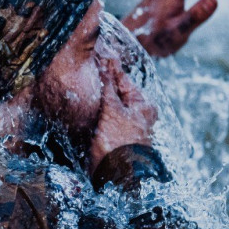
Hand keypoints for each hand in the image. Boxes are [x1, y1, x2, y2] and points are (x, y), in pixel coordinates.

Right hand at [89, 55, 157, 171]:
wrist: (117, 178)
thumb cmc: (118, 144)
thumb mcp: (112, 111)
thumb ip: (108, 86)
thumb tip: (106, 63)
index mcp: (143, 104)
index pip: (122, 78)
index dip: (109, 66)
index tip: (99, 51)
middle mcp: (138, 112)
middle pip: (117, 89)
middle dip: (103, 78)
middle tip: (89, 60)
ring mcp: (127, 123)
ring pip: (110, 101)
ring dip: (98, 92)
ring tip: (85, 76)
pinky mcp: (116, 133)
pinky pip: (105, 114)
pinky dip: (97, 106)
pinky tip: (85, 99)